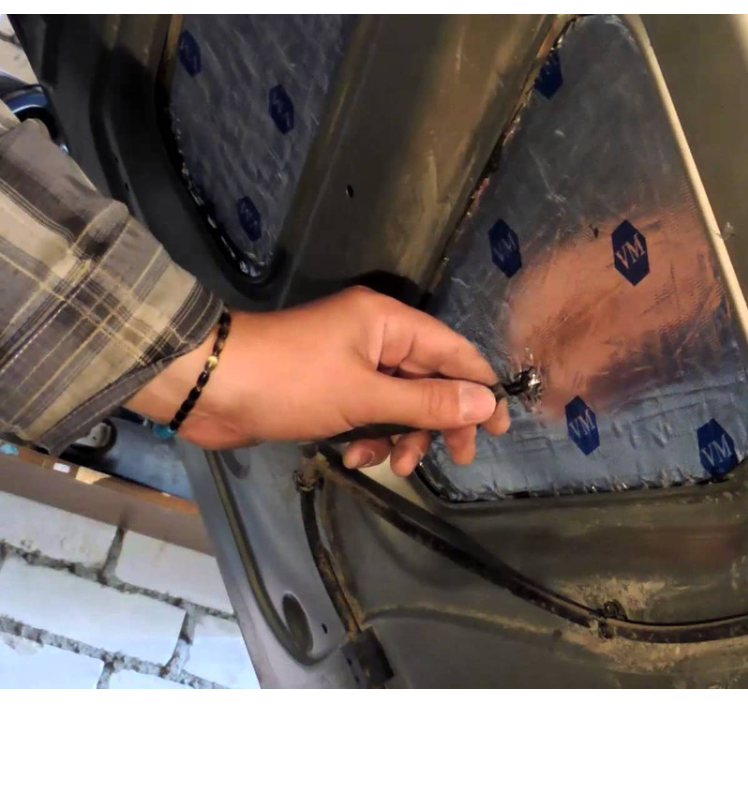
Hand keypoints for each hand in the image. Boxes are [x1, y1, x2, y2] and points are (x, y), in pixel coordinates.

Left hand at [128, 286, 508, 474]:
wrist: (207, 387)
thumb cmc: (289, 382)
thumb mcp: (364, 397)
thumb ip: (427, 403)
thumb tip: (486, 404)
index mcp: (389, 323)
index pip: (455, 352)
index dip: (481, 388)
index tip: (500, 428)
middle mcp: (376, 338)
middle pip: (431, 380)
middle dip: (440, 422)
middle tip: (456, 459)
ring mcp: (352, 364)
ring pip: (401, 403)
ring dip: (402, 436)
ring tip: (392, 465)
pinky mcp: (331, 390)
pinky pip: (369, 414)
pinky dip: (369, 437)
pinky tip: (353, 458)